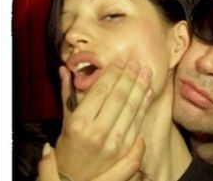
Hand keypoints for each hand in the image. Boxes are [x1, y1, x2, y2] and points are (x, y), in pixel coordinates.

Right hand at [54, 60, 152, 180]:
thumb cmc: (68, 149)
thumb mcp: (64, 122)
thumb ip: (67, 94)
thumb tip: (65, 68)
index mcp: (79, 124)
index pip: (100, 91)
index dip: (112, 73)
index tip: (120, 61)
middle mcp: (97, 133)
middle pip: (118, 97)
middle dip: (129, 76)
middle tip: (135, 62)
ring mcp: (114, 143)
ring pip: (131, 108)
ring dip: (141, 87)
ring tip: (146, 72)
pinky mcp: (125, 150)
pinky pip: (138, 122)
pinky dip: (144, 105)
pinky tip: (148, 92)